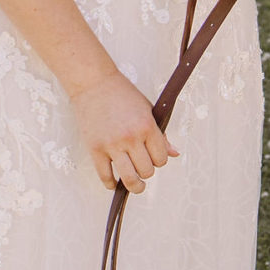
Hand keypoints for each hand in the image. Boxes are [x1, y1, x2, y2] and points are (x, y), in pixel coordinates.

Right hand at [69, 70, 178, 193]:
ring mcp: (112, 144)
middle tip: (142, 167)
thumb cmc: (121, 93)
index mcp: (147, 126)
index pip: (162, 158)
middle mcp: (131, 137)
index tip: (154, 158)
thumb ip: (161, 134)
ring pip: (129, 178)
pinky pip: (105, 176)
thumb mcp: (148, 110)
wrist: (94, 83)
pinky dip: (111, 183)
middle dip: (147, 172)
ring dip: (134, 186)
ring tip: (135, 185)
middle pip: (147, 171)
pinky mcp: (95, 149)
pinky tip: (113, 183)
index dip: (160, 161)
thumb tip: (174, 153)